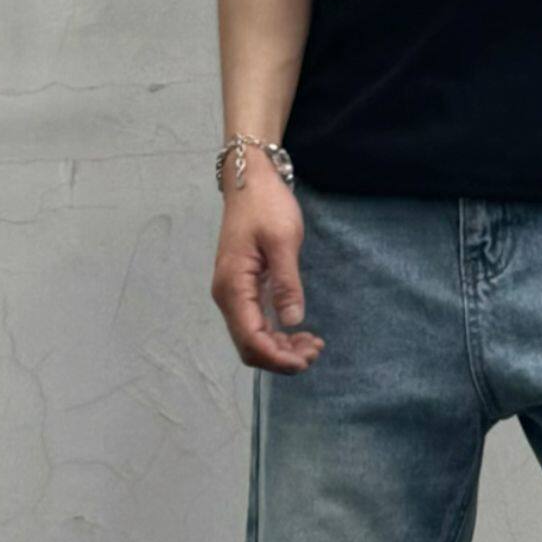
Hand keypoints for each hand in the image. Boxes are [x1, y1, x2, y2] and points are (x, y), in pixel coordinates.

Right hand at [211, 189, 322, 372]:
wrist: (250, 180)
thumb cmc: (266, 205)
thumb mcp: (282, 241)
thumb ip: (287, 283)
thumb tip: (293, 321)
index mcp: (233, 286)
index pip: (250, 339)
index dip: (277, 357)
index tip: (306, 360)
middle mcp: (227, 296)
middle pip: (249, 345)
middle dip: (280, 357)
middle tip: (315, 352)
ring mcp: (233, 293)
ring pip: (252, 337)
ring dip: (280, 348)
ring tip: (312, 345)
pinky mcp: (243, 288)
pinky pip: (256, 322)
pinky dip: (276, 334)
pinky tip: (300, 332)